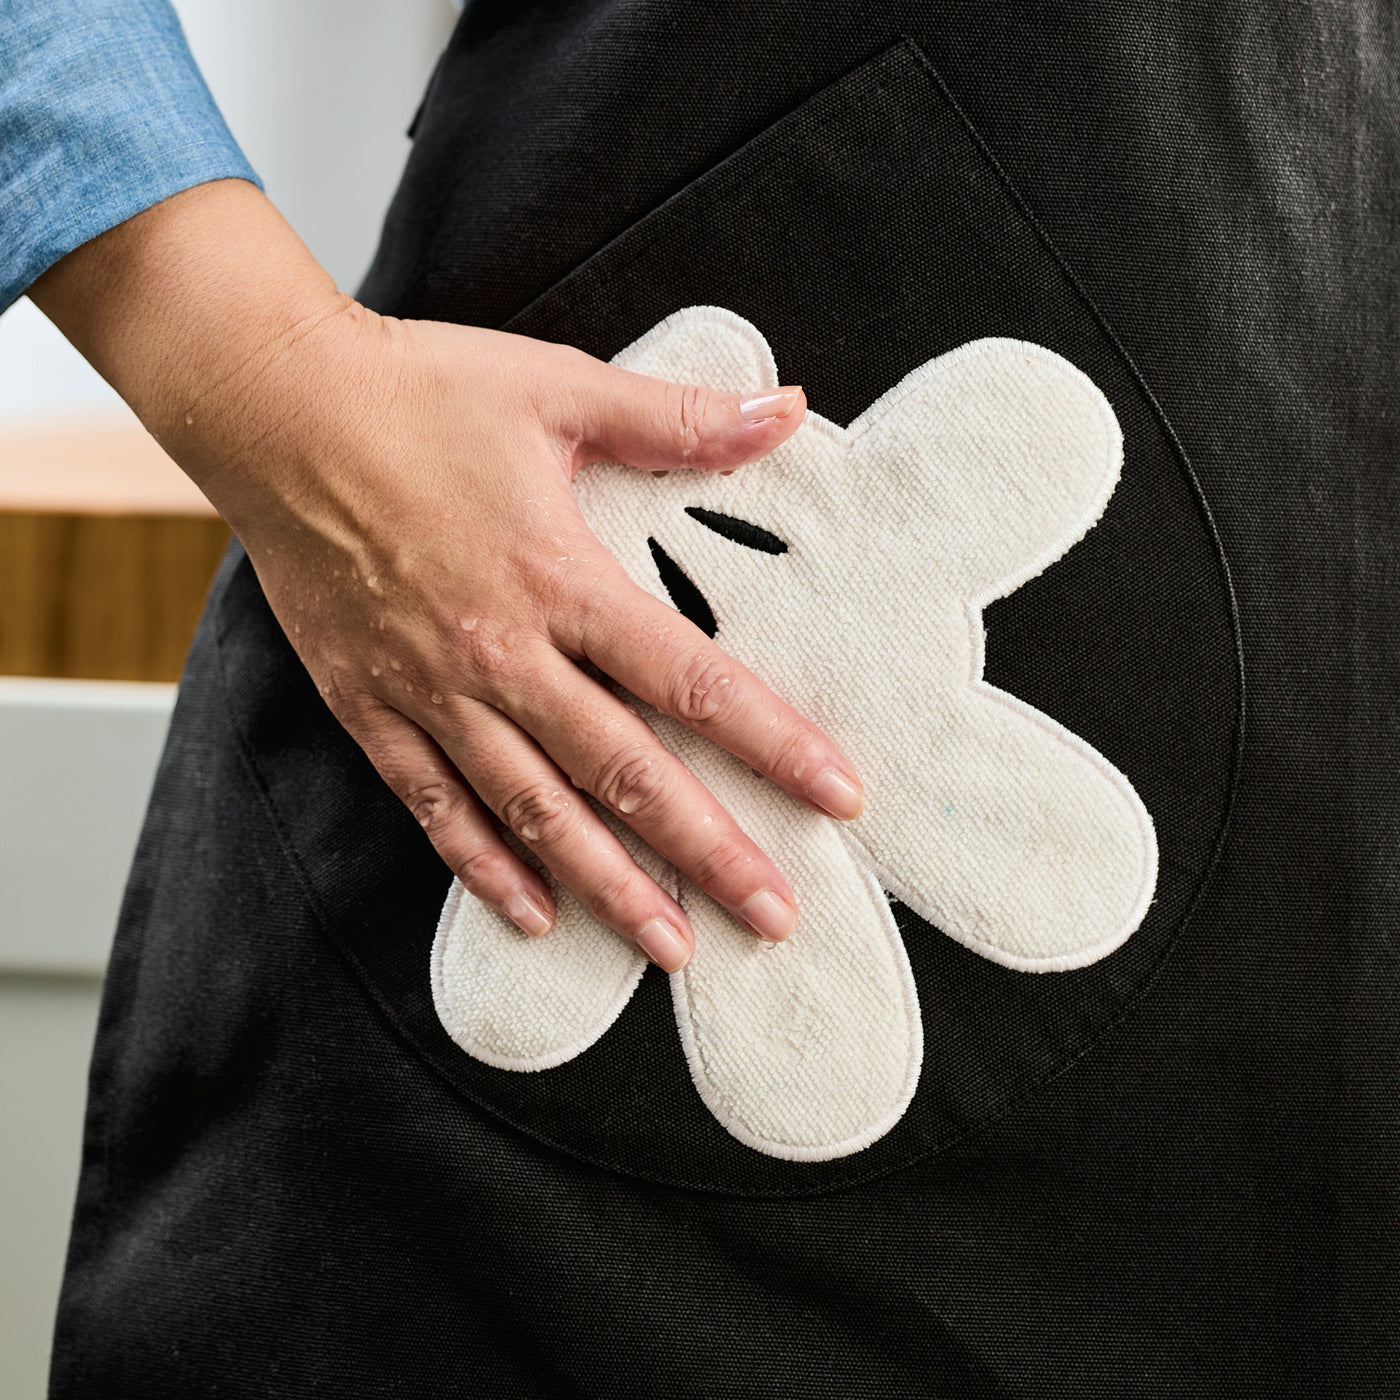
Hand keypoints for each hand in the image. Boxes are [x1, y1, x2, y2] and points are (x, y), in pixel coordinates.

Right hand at [31, 180, 864, 972]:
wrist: (273, 409)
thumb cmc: (418, 392)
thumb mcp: (558, 386)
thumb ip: (679, 417)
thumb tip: (790, 410)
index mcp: (560, 576)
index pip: (690, 682)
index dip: (773, 743)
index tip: (836, 797)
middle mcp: (502, 653)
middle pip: (624, 772)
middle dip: (708, 852)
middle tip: (774, 916)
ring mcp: (432, 692)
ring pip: (535, 812)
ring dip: (609, 886)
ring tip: (672, 945)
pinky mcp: (371, 708)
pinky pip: (436, 807)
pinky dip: (486, 867)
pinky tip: (534, 914)